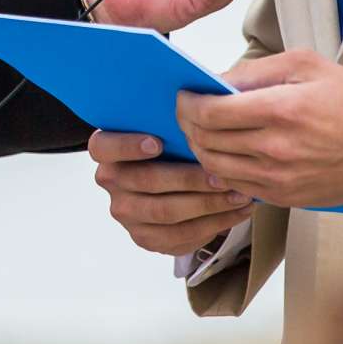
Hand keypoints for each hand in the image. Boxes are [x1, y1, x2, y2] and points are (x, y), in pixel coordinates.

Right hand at [87, 130, 253, 254]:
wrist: (172, 185)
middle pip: (146, 181)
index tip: (158, 142)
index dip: (128, 145)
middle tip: (222, 175)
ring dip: (208, 204)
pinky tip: (236, 212)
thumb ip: (174, 120)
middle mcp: (111, 182)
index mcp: (107, 150)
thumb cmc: (172, 148)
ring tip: (239, 195)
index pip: (104, 146)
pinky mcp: (145, 238)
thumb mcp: (166, 128)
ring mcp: (126, 213)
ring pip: (167, 212)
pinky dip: (214, 224)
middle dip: (189, 179)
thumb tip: (204, 105)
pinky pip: (180, 236)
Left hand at [177, 50, 342, 209]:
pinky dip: (222, 171)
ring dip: (201, 149)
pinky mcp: (284, 198)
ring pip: (216, 168)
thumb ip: (257, 70)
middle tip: (187, 112)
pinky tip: (226, 154)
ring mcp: (279, 179)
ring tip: (203, 133)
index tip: (184, 95)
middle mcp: (276, 149)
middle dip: (188, 125)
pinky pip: (237, 186)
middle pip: (207, 141)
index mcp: (281, 110)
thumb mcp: (307, 66)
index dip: (187, 104)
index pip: (210, 112)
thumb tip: (217, 81)